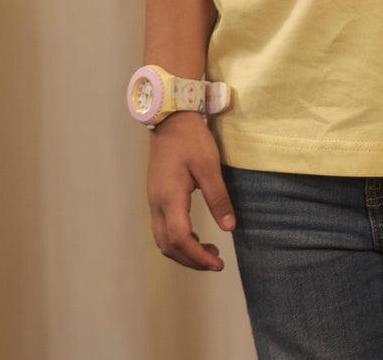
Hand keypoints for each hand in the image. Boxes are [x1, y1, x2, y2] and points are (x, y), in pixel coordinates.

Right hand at [147, 112, 235, 270]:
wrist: (170, 119)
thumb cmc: (190, 139)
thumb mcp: (209, 165)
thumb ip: (218, 197)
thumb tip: (229, 227)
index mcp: (169, 198)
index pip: (180, 239)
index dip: (198, 257)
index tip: (218, 263)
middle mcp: (157, 204)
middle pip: (168, 246)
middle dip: (191, 260)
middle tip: (216, 262)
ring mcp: (154, 201)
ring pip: (162, 240)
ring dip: (184, 252)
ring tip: (209, 252)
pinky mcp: (156, 196)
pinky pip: (163, 229)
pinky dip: (178, 241)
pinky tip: (196, 236)